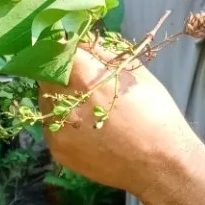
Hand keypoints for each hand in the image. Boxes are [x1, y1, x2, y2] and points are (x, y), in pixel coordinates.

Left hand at [39, 46, 200, 195]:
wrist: (160, 164)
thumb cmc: (155, 114)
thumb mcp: (134, 74)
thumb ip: (102, 54)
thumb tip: (82, 40)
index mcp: (84, 76)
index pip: (55, 49)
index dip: (61, 46)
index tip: (68, 47)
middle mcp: (64, 101)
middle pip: (46, 74)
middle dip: (59, 71)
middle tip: (79, 77)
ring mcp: (57, 128)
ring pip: (45, 99)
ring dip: (58, 95)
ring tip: (85, 104)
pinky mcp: (57, 149)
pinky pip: (50, 124)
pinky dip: (62, 119)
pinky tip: (84, 125)